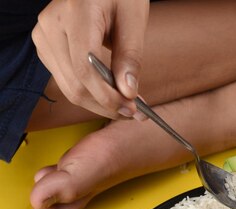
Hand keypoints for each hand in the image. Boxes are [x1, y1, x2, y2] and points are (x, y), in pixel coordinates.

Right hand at [32, 0, 148, 118]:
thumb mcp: (133, 20)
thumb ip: (130, 57)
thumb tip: (128, 93)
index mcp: (74, 13)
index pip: (85, 68)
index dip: (108, 95)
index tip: (132, 108)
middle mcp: (51, 26)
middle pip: (75, 84)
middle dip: (107, 105)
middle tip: (135, 113)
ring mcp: (44, 38)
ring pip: (70, 89)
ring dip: (100, 103)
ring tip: (127, 105)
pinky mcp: (47, 48)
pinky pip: (67, 81)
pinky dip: (91, 93)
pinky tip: (111, 94)